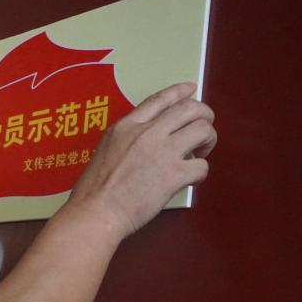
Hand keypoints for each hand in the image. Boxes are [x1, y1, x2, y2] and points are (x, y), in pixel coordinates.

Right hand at [69, 82, 216, 238]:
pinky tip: (190, 179)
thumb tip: (145, 143)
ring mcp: (162, 152)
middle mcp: (147, 133)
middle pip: (189, 108)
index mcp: (126, 127)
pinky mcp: (174, 174)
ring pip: (203, 130)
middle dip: (204, 115)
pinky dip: (200, 173)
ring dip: (208, 140)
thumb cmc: (93, 191)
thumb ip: (127, 140)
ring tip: (201, 153)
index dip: (180, 92)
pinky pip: (202, 166)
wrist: (96, 212)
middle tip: (203, 130)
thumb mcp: (104, 151)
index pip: (160, 99)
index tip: (191, 89)